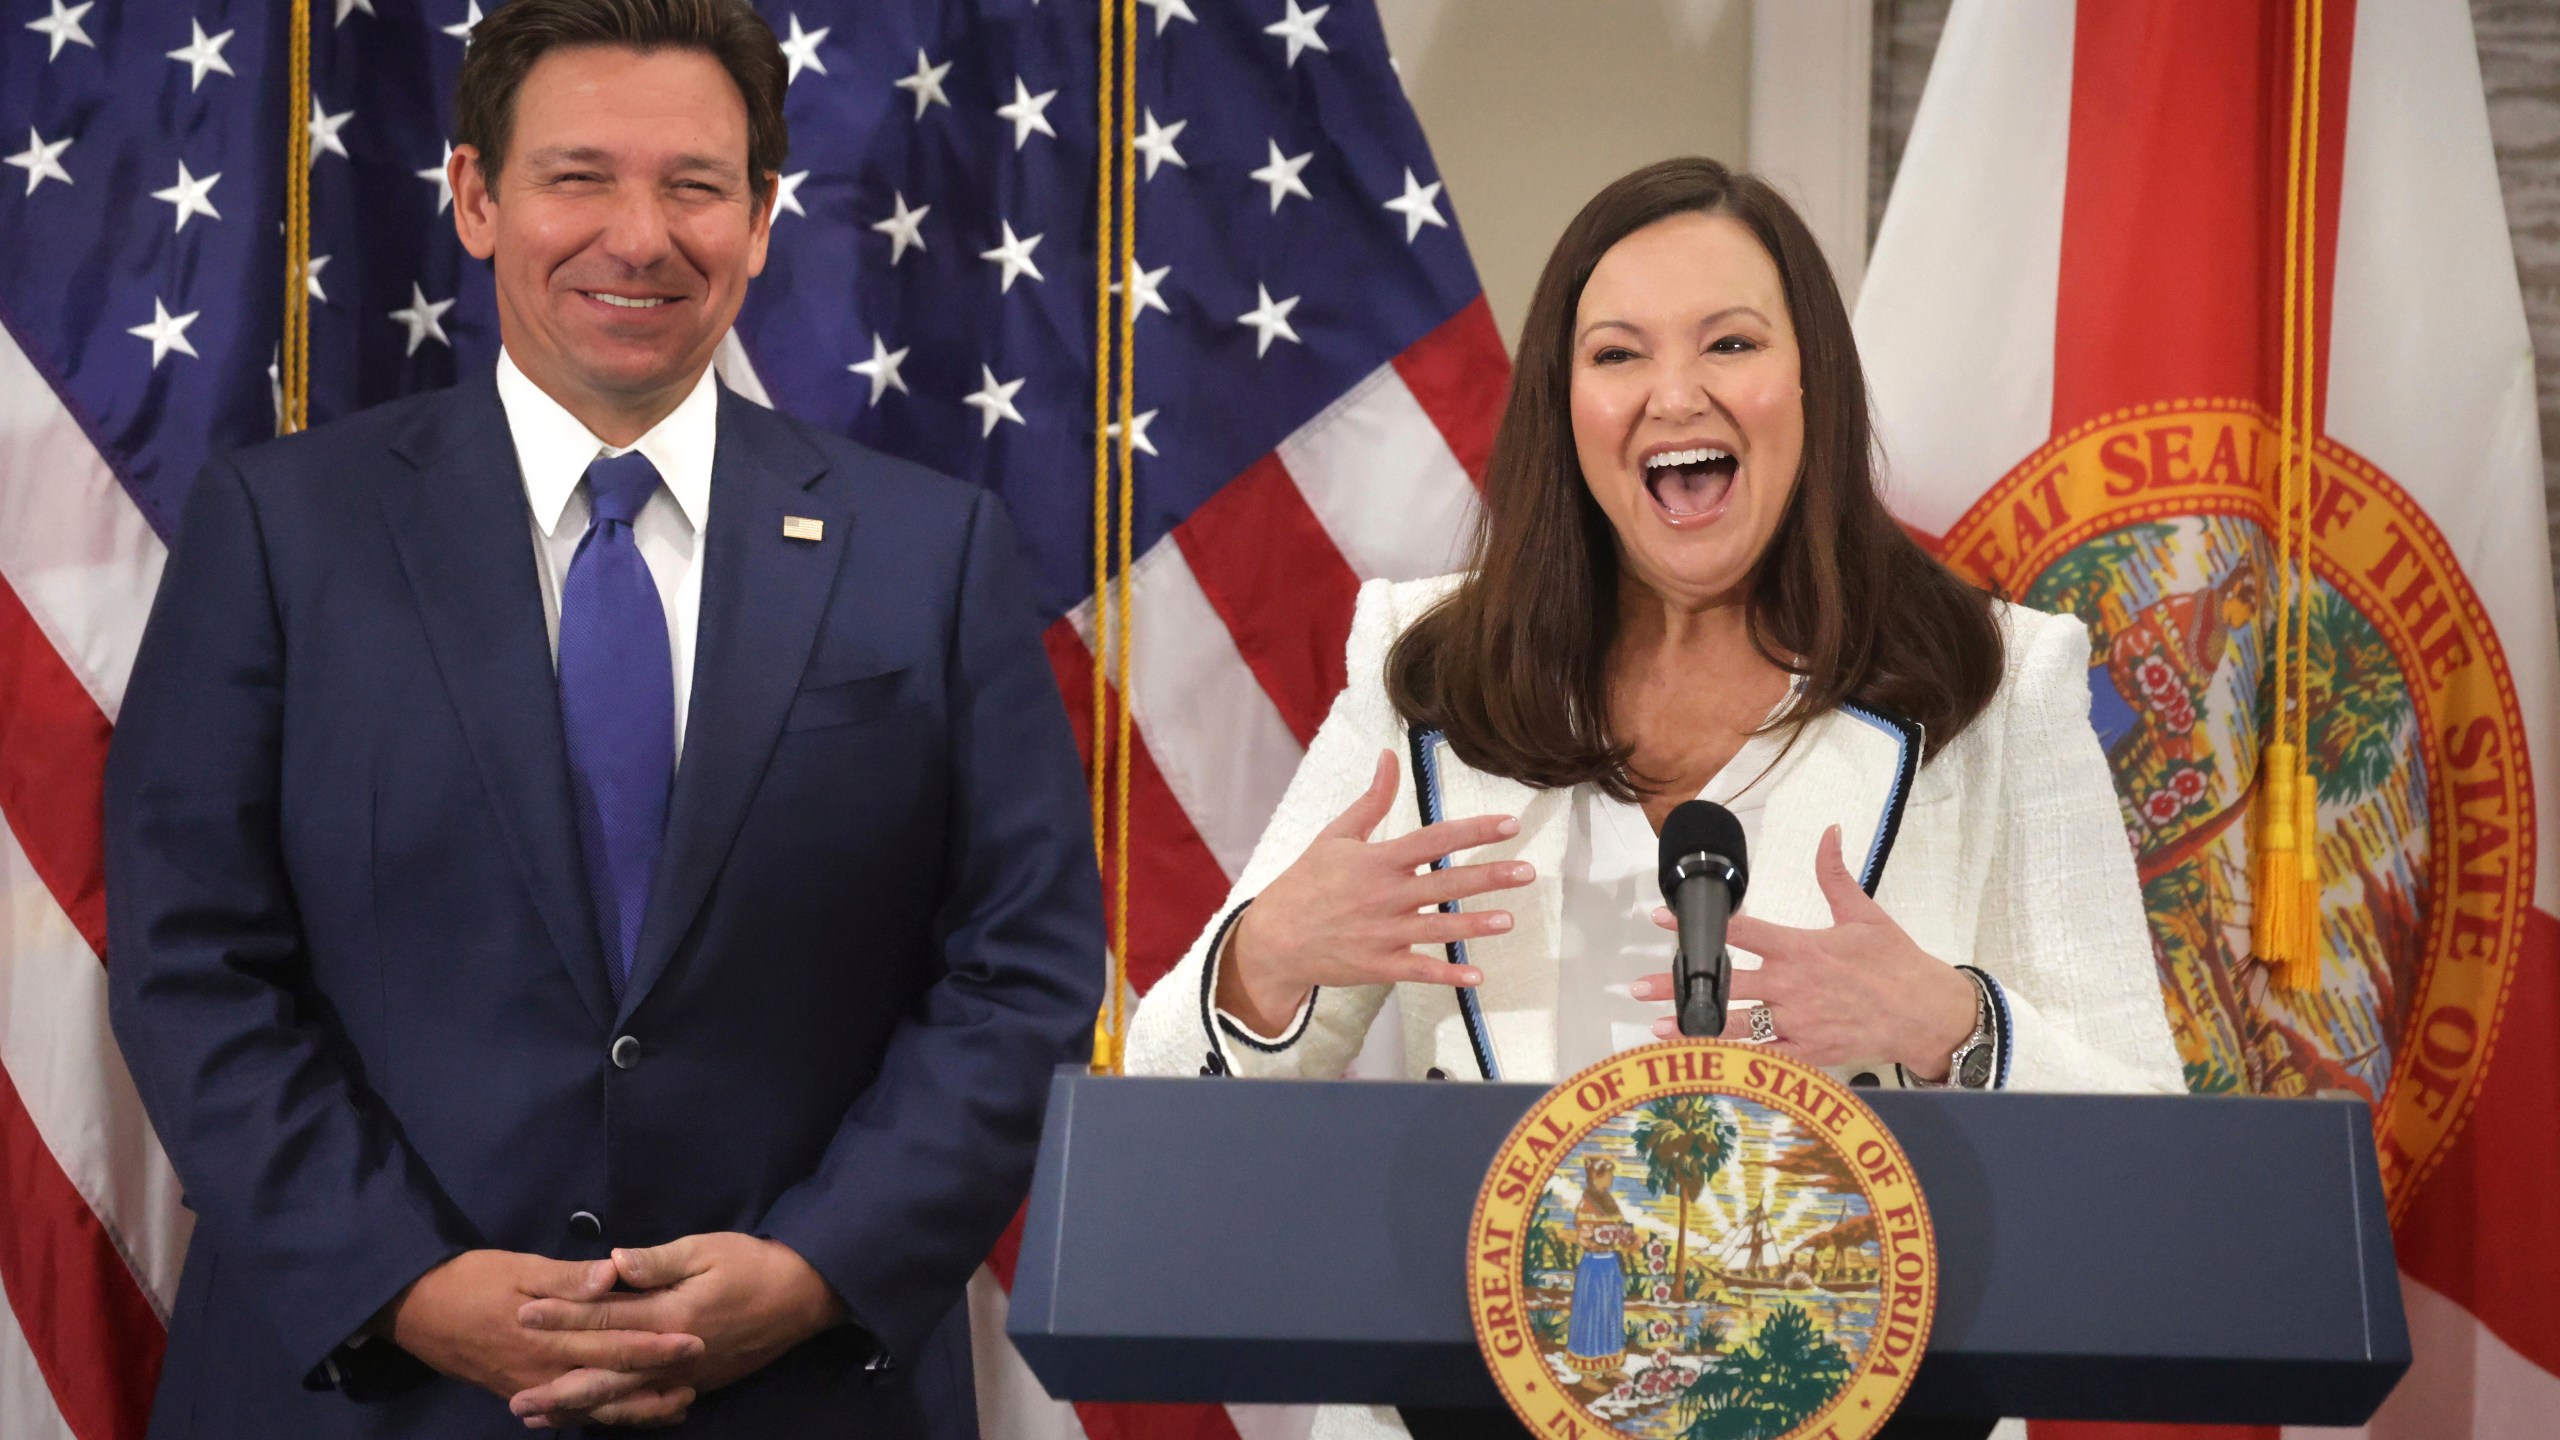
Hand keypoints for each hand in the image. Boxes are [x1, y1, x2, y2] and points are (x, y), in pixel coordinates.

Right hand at [385, 1249, 702, 1428]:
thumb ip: (568, 1278)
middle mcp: (544, 1370)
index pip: (614, 1343)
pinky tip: (619, 1414)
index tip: (695, 1342)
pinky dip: (597, 1415)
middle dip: (656, 1383)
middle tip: (697, 1380)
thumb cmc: (470, 1279)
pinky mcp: (519, 1392)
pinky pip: (566, 1411)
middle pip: (610, 1383)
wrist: (414, 1310)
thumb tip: (613, 1275)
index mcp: (550, 1336)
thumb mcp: (519, 1267)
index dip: (656, 1345)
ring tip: (675, 1406)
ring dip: (634, 1408)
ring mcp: (531, 1386)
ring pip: (591, 1406)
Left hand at [510, 1233, 848, 1425]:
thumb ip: (658, 1261)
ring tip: (541, 1419)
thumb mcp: (707, 1249)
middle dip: (557, 1385)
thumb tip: (612, 1261)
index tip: (524, 1315)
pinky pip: (648, 1406)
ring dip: (579, 1409)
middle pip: (605, 1373)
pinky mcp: (696, 1384)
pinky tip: (595, 1417)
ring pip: (623, 1399)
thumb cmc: (754, 1264)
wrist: (803, 1297)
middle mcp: (672, 1355)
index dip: (562, 1317)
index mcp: (671, 1316)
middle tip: (515, 1400)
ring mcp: (684, 1376)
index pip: (605, 1319)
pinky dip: (617, 1415)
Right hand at [1217, 749, 1532, 1034]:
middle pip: (1445, 884)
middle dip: (1489, 877)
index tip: (1508, 824)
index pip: (1434, 840)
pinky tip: (1477, 975)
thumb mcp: (1336, 836)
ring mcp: (1383, 933)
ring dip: (1474, 925)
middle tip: (1527, 871)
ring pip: (1438, 928)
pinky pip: (1419, 971)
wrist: (1274, 938)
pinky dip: (1448, 975)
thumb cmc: (1306, 882)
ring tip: (1510, 919)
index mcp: (1378, 860)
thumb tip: (1388, 757)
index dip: (1473, 831)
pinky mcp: (1378, 965)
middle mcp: (1384, 896)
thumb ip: (1372, 800)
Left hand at [1632, 825, 1977, 1073]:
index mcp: (1801, 948)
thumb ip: (1835, 873)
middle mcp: (1792, 986)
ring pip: (1736, 1025)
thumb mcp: (1864, 912)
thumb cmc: (1896, 963)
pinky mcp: (1809, 1053)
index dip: (1698, 925)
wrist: (1927, 1012)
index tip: (1660, 919)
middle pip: (1725, 982)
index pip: (1740, 931)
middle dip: (1678, 983)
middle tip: (1638, 985)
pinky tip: (1704, 1061)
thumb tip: (1829, 832)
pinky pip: (1764, 1058)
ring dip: (1695, 1025)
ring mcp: (1798, 1022)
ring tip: (1656, 1025)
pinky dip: (1734, 1060)